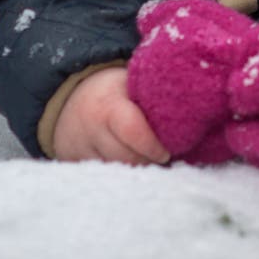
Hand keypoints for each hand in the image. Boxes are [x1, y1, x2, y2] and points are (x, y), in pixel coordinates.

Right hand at [51, 63, 169, 164]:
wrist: (69, 95)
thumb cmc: (114, 89)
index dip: (153, 146)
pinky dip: (118, 172)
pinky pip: (102, 174)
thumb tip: (190, 106)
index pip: (132, 131)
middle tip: (162, 156)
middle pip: (126, 158)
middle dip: (147, 160)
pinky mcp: (74, 162)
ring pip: (115, 170)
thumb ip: (153, 96)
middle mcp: (91, 129)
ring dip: (134, 167)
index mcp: (109, 105)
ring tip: (146, 158)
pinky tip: (128, 161)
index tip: (166, 153)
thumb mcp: (131, 84)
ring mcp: (79, 148)